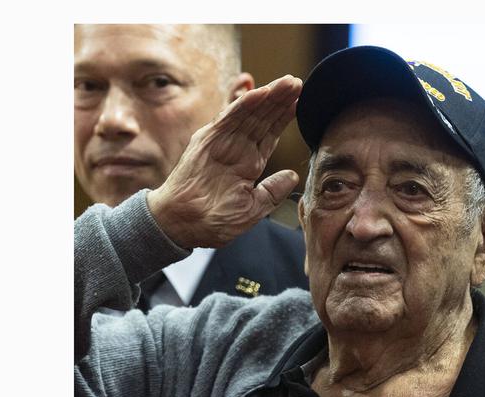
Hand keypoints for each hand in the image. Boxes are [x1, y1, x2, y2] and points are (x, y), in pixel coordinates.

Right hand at [147, 75, 302, 248]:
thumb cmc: (213, 221)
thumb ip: (272, 192)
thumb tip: (292, 177)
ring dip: (268, 97)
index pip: (269, 135)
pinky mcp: (207, 140)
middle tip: (297, 83)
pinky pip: (228, 118)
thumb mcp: (252, 209)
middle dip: (280, 101)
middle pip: (262, 119)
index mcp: (247, 164)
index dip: (284, 118)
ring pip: (249, 114)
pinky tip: (261, 93)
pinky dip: (244, 104)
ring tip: (287, 83)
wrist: (182, 226)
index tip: (301, 102)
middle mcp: (236, 149)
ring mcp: (221, 142)